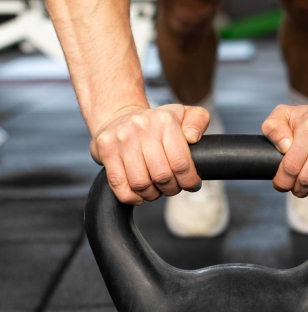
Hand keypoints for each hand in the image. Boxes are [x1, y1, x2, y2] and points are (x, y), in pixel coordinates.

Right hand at [90, 104, 210, 204]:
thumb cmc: (156, 123)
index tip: (191, 185)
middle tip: (172, 187)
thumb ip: (198, 120)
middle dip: (171, 189)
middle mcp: (141, 128)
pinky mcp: (105, 151)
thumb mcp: (182, 114)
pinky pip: (119, 185)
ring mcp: (121, 139)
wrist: (119, 115)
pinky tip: (139, 196)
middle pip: (162, 176)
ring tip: (156, 189)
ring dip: (152, 194)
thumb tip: (192, 137)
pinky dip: (131, 197)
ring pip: (141, 184)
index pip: (181, 163)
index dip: (189, 181)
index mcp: (164, 120)